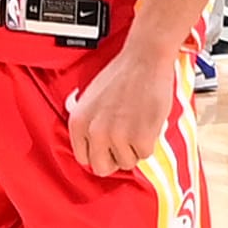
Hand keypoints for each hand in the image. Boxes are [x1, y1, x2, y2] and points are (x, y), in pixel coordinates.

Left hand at [65, 43, 174, 177]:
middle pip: (102, 168)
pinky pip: (145, 154)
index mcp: (78, 123)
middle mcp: (94, 132)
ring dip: (134, 148)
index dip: (99, 154)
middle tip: (125, 142)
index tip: (108, 148)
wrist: (144, 60)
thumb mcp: (89, 100)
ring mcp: (117, 136)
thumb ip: (88, 124)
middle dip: (115, 158)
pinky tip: (147, 122)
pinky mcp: (140, 138)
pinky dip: (150, 142)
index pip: (83, 158)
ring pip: (127, 162)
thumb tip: (92, 147)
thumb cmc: (120, 76)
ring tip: (137, 124)